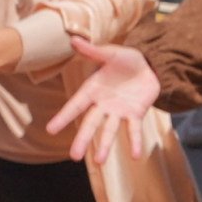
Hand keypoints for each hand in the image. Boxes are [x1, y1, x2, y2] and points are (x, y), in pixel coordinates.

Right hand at [42, 36, 166, 163]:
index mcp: (93, 90)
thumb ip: (94, 52)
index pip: (76, 105)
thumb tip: (74, 40)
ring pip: (109, 130)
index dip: (64, 117)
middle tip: (74, 157)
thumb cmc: (126, 59)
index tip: (51, 129)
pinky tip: (136, 156)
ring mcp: (119, 111)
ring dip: (104, 145)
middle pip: (90, 123)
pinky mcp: (135, 114)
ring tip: (99, 161)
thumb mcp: (111, 53)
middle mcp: (103, 104)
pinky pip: (134, 130)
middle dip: (83, 139)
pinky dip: (135, 142)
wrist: (150, 64)